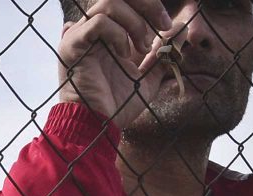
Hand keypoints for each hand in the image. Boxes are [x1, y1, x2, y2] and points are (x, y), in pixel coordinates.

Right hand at [56, 0, 172, 125]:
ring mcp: (78, 37)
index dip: (149, 6)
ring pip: (109, 4)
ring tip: (143, 47)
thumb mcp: (147, 76)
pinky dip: (118, 34)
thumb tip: (180, 28)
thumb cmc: (117, 107)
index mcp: (104, 34)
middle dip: (147, 6)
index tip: (166, 26)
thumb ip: (161, 52)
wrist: (97, 127)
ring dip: (135, 23)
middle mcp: (88, 30)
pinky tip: (124, 54)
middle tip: (162, 26)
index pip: (125, 1)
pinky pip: (98, 23)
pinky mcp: (72, 46)